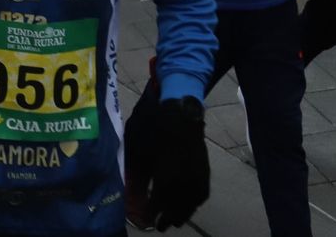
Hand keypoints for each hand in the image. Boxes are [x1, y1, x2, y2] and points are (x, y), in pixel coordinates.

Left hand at [148, 97, 208, 229]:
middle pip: (176, 208)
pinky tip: (189, 205)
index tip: (145, 220)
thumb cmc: (153, 126)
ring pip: (191, 203)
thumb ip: (135, 172)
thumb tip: (130, 191)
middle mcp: (184, 181)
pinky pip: (201, 193)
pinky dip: (195, 203)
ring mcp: (196, 176)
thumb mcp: (137, 148)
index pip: (158, 204)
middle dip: (167, 219)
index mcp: (165, 177)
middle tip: (160, 226)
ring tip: (175, 222)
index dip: (151, 214)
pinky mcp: (204, 170)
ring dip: (182, 214)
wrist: (180, 110)